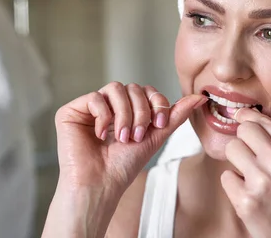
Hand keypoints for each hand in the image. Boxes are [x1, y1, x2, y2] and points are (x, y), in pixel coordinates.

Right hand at [55, 82, 207, 193]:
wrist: (101, 184)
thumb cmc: (124, 165)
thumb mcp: (156, 136)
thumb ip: (175, 115)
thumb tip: (199, 98)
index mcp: (128, 109)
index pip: (146, 90)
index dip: (156, 102)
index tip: (160, 123)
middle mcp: (109, 105)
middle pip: (132, 87)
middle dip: (141, 111)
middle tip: (138, 135)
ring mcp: (90, 107)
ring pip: (115, 88)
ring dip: (124, 114)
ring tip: (123, 137)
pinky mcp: (71, 111)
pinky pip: (94, 97)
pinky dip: (103, 116)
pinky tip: (101, 135)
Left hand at [221, 108, 270, 237]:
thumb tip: (250, 118)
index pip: (262, 120)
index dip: (247, 118)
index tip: (240, 116)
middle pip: (243, 130)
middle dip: (242, 140)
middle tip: (248, 155)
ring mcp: (262, 181)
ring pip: (232, 149)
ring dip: (236, 161)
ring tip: (249, 175)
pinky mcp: (246, 200)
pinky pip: (226, 176)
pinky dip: (233, 185)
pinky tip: (248, 194)